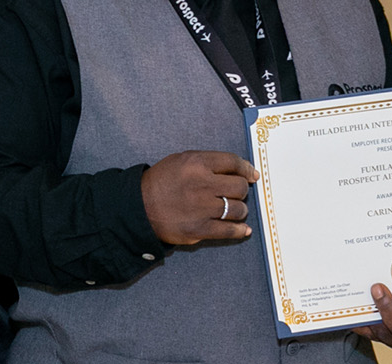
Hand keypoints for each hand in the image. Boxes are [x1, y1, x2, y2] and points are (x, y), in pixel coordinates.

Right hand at [140, 150, 257, 244]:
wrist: (138, 208)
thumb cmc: (160, 182)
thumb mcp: (180, 161)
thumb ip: (207, 162)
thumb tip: (239, 169)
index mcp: (197, 163)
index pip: (233, 162)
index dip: (246, 169)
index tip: (252, 175)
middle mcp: (202, 184)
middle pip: (239, 186)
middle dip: (241, 190)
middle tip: (236, 194)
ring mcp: (201, 208)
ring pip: (238, 209)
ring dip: (240, 210)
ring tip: (234, 210)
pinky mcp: (199, 229)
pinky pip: (229, 230)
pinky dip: (240, 231)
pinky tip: (244, 230)